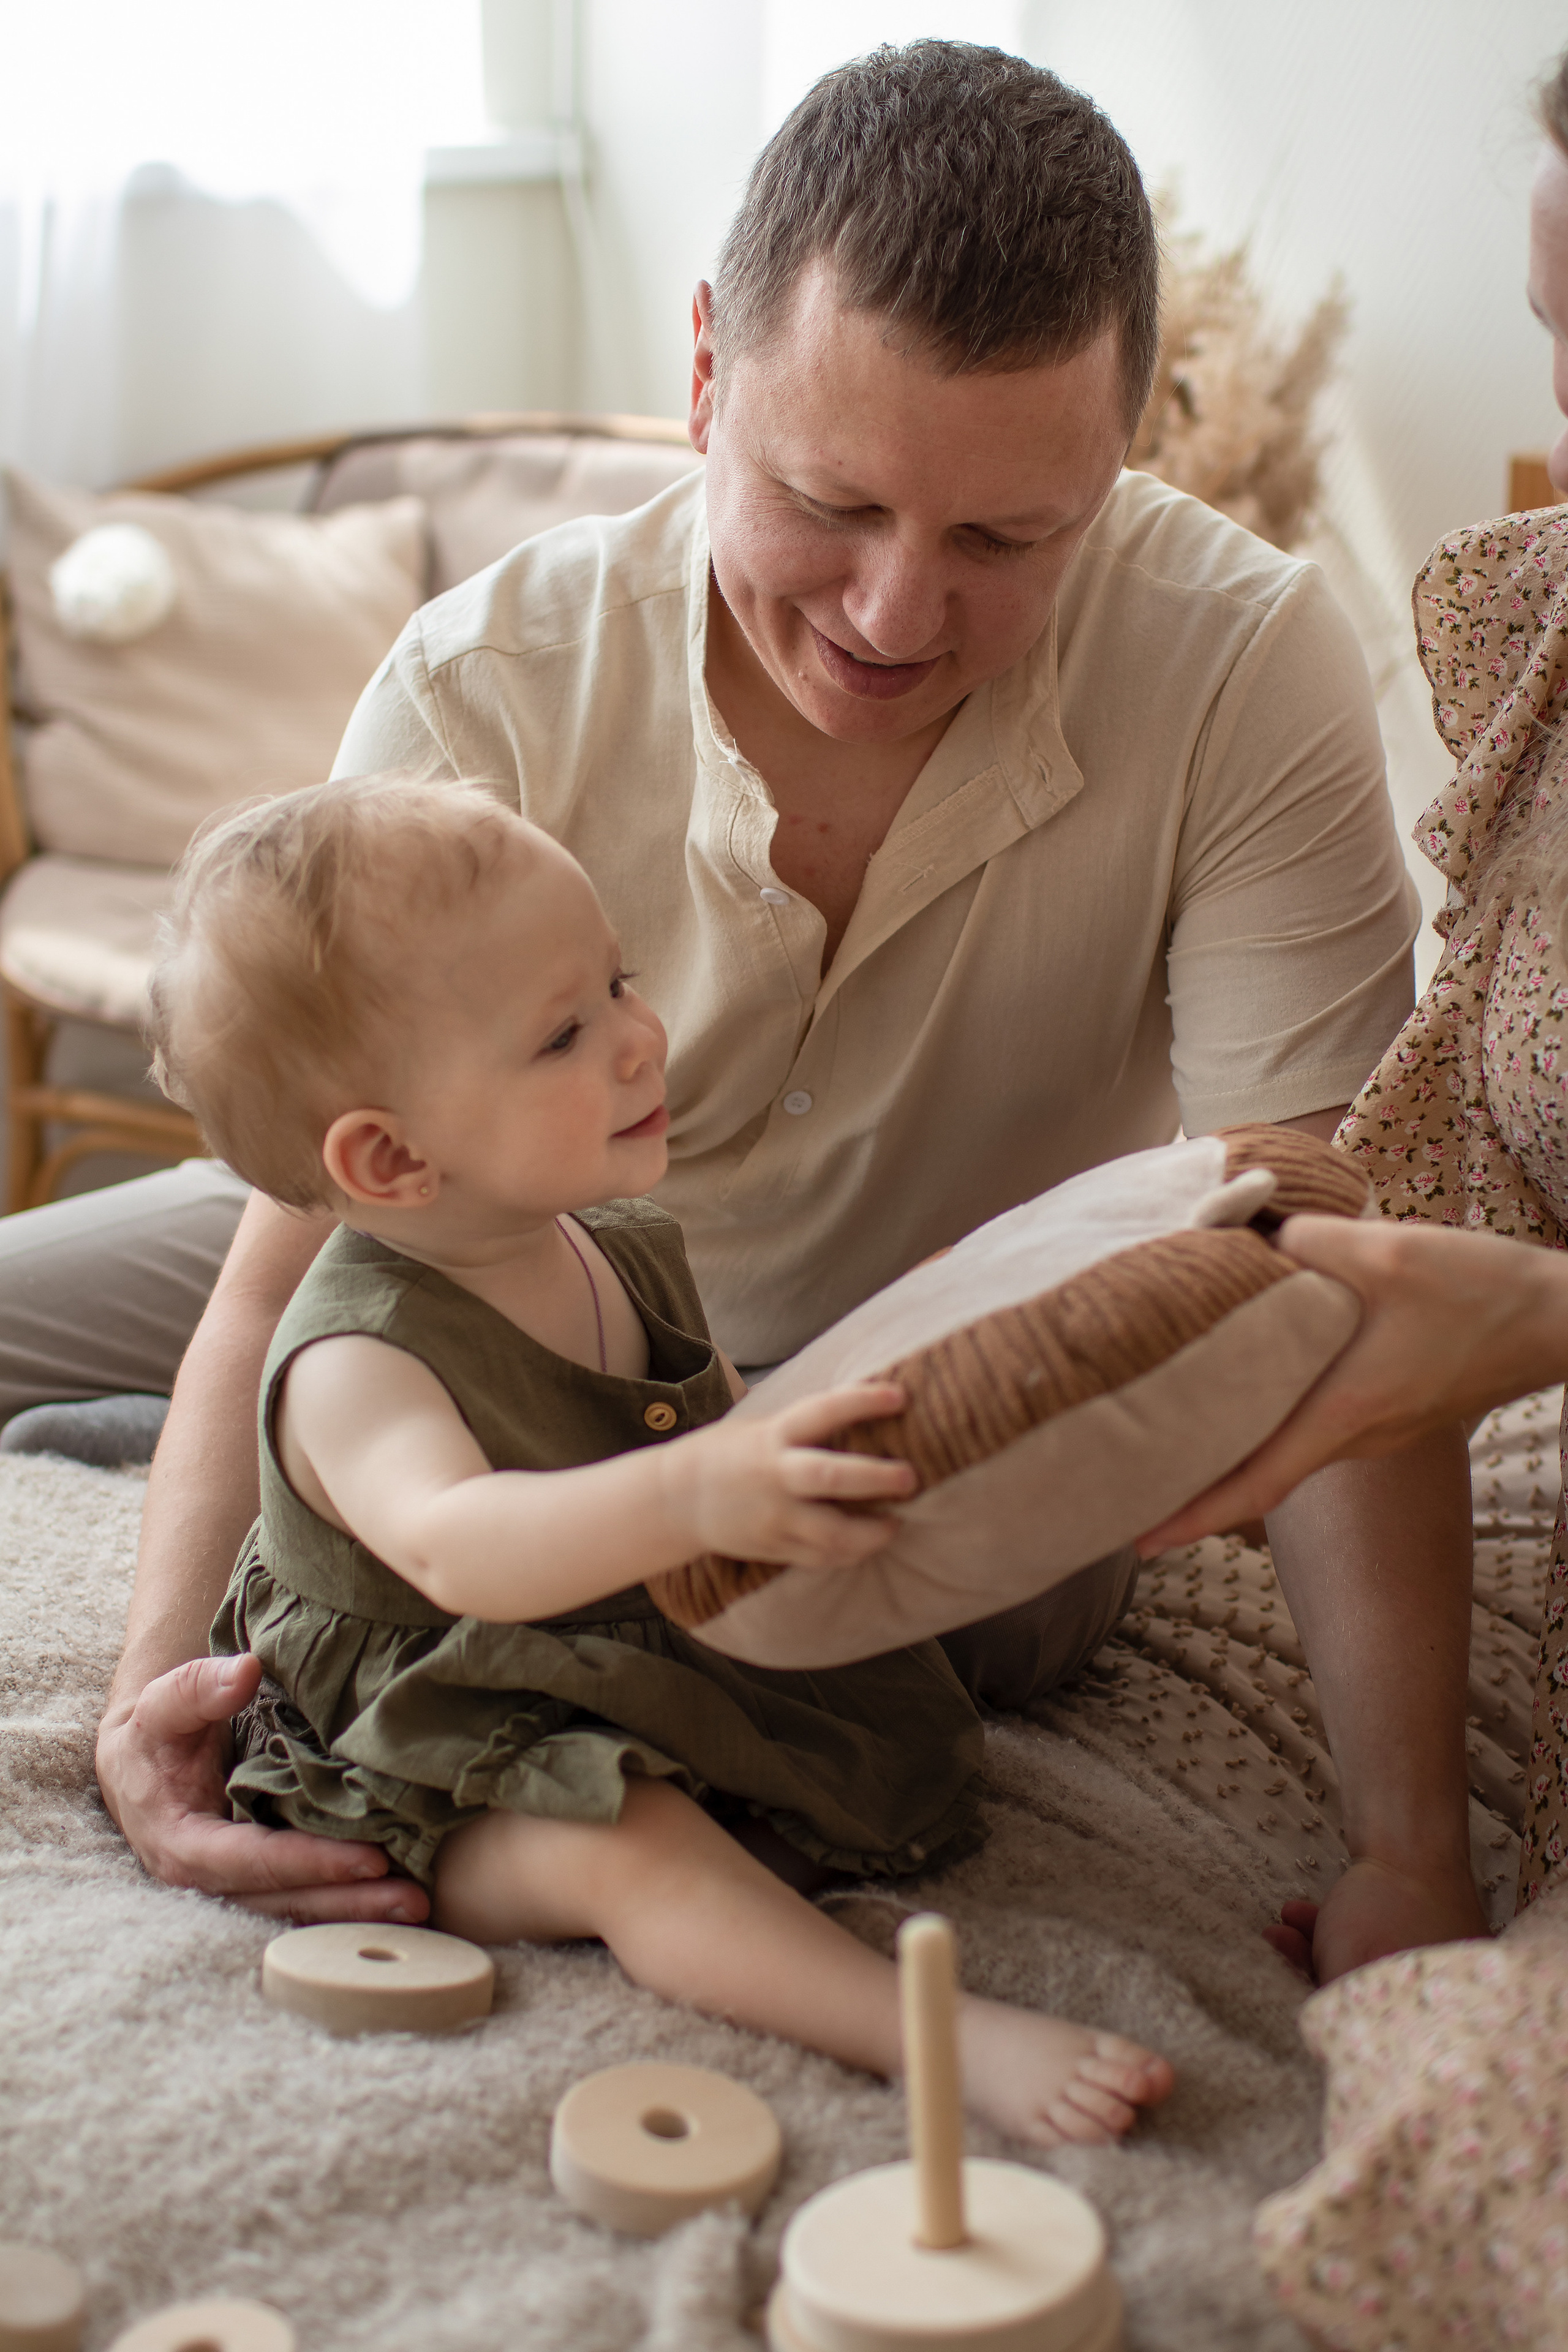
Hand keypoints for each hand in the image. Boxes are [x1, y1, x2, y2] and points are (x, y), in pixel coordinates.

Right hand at [95, 1651, 428, 1922]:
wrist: (143, 1762)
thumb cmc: (156, 1733)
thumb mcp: (163, 1706)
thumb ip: (197, 1688)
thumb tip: (244, 1671)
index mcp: (183, 1846)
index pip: (254, 1862)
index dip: (312, 1863)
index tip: (371, 1858)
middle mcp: (211, 1880)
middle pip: (286, 1898)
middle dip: (350, 1900)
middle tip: (414, 1899)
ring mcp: (238, 1887)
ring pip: (300, 1907)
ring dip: (358, 1911)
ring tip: (417, 1907)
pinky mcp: (262, 1882)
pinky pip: (306, 1898)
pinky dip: (348, 1902)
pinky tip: (395, 1904)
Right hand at [675, 1382, 915, 1565]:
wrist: (675, 1500)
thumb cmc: (728, 1453)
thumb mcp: (760, 1427)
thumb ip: (805, 1426)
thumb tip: (865, 1406)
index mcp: (771, 1437)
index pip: (822, 1412)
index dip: (861, 1402)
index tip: (899, 1396)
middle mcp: (774, 1477)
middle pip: (830, 1477)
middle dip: (875, 1479)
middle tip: (910, 1477)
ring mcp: (773, 1517)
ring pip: (832, 1533)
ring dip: (872, 1532)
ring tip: (896, 1521)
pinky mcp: (773, 1548)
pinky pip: (821, 1558)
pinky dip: (850, 1553)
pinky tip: (869, 1540)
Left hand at [1137, 1212, 1567, 1549]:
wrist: (1557, 1317)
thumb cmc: (1480, 1289)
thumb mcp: (1385, 1251)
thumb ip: (1306, 1241)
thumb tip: (1245, 1237)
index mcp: (1345, 1411)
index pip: (1256, 1482)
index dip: (1194, 1515)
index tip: (1139, 1540)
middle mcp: (1357, 1437)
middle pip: (1261, 1476)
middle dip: (1196, 1487)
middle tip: (1127, 1485)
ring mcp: (1377, 1432)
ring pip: (1288, 1450)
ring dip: (1234, 1450)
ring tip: (1170, 1437)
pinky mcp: (1391, 1414)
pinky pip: (1316, 1429)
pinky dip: (1272, 1423)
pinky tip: (1247, 1390)